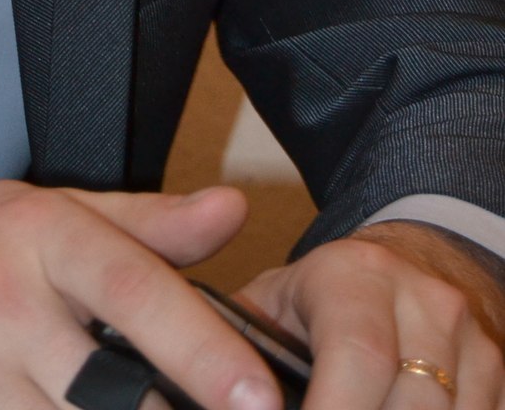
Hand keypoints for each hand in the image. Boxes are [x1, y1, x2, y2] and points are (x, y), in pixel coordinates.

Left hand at [240, 225, 504, 409]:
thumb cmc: (325, 298)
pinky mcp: (502, 374)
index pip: (358, 355)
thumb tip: (186, 396)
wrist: (410, 263)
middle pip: (411, 405)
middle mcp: (425, 301)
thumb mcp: (276, 305)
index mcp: (357, 275)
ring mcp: (473, 341)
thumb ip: (236, 346)